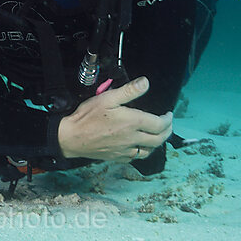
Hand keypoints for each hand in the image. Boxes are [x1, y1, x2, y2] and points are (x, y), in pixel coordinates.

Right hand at [57, 76, 172, 162]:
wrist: (71, 137)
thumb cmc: (87, 117)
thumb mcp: (107, 97)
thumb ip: (129, 90)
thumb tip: (145, 82)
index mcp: (133, 122)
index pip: (159, 124)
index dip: (168, 119)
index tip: (168, 114)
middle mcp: (133, 138)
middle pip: (159, 139)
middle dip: (167, 131)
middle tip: (167, 124)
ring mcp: (126, 150)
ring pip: (150, 150)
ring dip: (158, 143)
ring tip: (157, 135)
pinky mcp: (118, 157)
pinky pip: (137, 157)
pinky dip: (143, 151)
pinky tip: (140, 146)